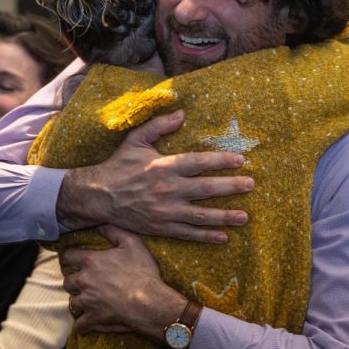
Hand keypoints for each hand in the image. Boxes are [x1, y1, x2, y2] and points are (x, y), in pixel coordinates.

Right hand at [57, 110, 253, 242]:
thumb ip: (159, 126)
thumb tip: (182, 112)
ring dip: (224, 216)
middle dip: (231, 187)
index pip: (198, 162)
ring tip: (244, 216)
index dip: (221, 160)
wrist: (98, 197)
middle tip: (251, 185)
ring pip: (201, 214)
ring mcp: (165, 211)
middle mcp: (167, 190)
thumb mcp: (135, 140)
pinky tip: (223, 236)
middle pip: (206, 188)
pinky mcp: (161, 227)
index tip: (240, 160)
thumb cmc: (118, 166)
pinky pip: (188, 234)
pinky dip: (206, 236)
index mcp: (163, 167)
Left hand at [60, 225, 183, 339]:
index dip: (70, 257)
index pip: (68, 256)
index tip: (73, 259)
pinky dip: (83, 324)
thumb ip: (113, 231)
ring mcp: (87, 302)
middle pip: (67, 281)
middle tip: (83, 282)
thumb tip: (100, 223)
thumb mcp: (132, 243)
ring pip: (72, 303)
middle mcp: (84, 281)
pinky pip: (80, 325)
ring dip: (78, 302)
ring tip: (87, 302)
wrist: (150, 302)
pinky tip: (88, 323)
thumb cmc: (142, 272)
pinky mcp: (93, 319)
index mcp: (90, 262)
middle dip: (74, 281)